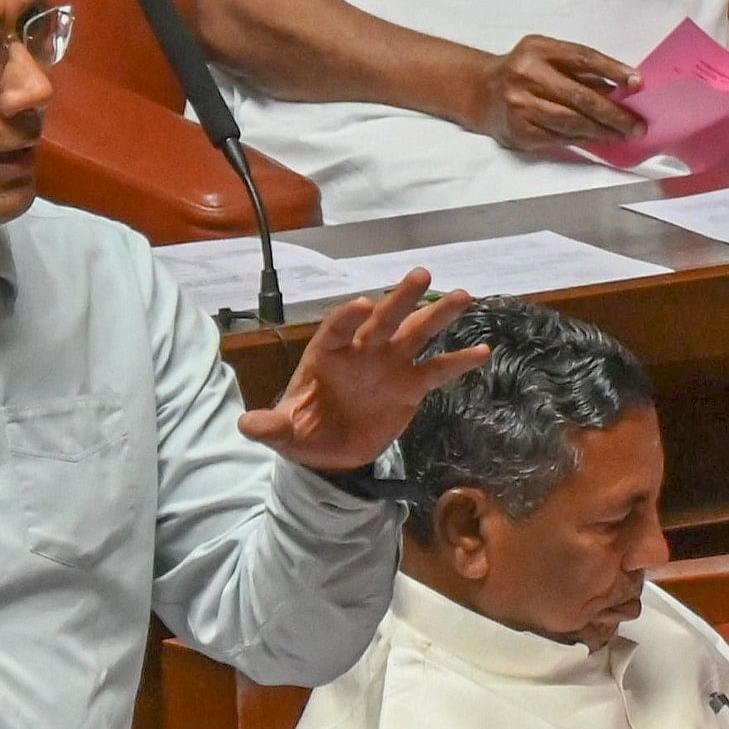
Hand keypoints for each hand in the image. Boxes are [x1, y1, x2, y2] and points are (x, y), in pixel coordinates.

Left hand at [242, 272, 490, 468]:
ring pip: (416, 334)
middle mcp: (363, 351)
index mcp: (328, 354)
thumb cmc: (304, 432)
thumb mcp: (283, 432)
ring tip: (463, 296)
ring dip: (438, 315)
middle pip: (383, 319)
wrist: (331, 453)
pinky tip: (482, 351)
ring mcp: (390, 365)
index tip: (361, 304)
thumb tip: (246, 425)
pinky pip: (437, 370)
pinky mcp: (411, 386)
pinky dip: (459, 362)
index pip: (337, 329)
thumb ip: (270, 426)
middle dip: (401, 298)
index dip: (348, 318)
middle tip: (422, 274)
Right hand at [468, 35, 642, 149]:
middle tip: (637, 124)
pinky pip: (560, 138)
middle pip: (580, 97)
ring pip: (572, 122)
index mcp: (538, 49)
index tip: (637, 82)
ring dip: (603, 131)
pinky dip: (584, 139)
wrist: (481, 92)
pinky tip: (599, 139)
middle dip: (614, 113)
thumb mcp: (546, 55)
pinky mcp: (519, 131)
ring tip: (624, 134)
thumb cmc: (525, 71)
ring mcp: (521, 105)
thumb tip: (623, 87)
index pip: (582, 58)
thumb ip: (578, 67)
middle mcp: (527, 75)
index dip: (612, 69)